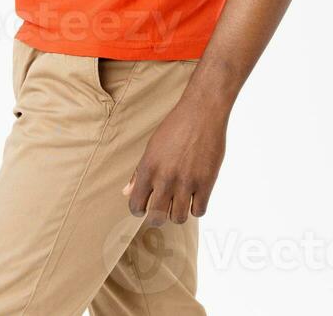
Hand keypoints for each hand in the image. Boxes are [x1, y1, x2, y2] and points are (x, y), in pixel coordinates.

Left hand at [122, 99, 228, 226]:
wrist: (201, 113)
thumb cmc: (175, 127)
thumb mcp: (152, 147)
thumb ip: (138, 172)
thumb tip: (126, 192)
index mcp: (148, 168)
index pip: (136, 203)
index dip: (138, 210)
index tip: (143, 209)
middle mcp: (165, 178)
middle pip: (157, 217)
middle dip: (157, 218)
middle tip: (161, 211)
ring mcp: (186, 182)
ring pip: (178, 218)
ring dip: (177, 214)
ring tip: (179, 204)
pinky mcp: (206, 183)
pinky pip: (199, 211)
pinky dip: (196, 208)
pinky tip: (195, 198)